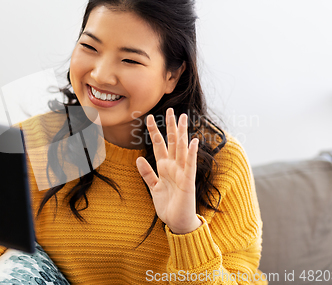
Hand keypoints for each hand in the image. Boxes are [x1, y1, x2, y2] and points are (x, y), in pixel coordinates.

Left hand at [136, 108, 201, 234]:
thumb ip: (147, 173)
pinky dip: (191, 153)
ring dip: (182, 134)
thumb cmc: (168, 205)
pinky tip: (193, 141)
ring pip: (181, 149)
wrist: (177, 222)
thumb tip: (138, 158)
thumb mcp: (153, 187)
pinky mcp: (188, 182)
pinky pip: (190, 165)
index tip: (149, 117)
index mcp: (165, 167)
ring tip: (183, 118)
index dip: (154, 131)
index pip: (159, 145)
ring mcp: (182, 173)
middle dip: (170, 126)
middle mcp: (174, 166)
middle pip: (172, 142)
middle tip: (170, 109)